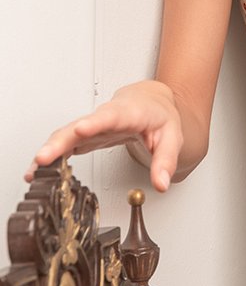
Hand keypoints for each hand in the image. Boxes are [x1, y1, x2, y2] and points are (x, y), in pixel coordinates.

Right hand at [24, 80, 182, 192]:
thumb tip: (162, 184)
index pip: (111, 116)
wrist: (151, 101)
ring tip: (33, 172)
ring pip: (66, 134)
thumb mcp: (172, 138)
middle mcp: (106, 116)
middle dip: (60, 142)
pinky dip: (51, 155)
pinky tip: (37, 170)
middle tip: (44, 158)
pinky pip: (65, 142)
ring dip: (49, 151)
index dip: (95, 123)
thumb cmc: (160, 116)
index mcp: (129, 113)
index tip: (81, 130)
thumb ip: (165, 161)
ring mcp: (92, 124)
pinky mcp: (84, 133)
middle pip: (79, 126)